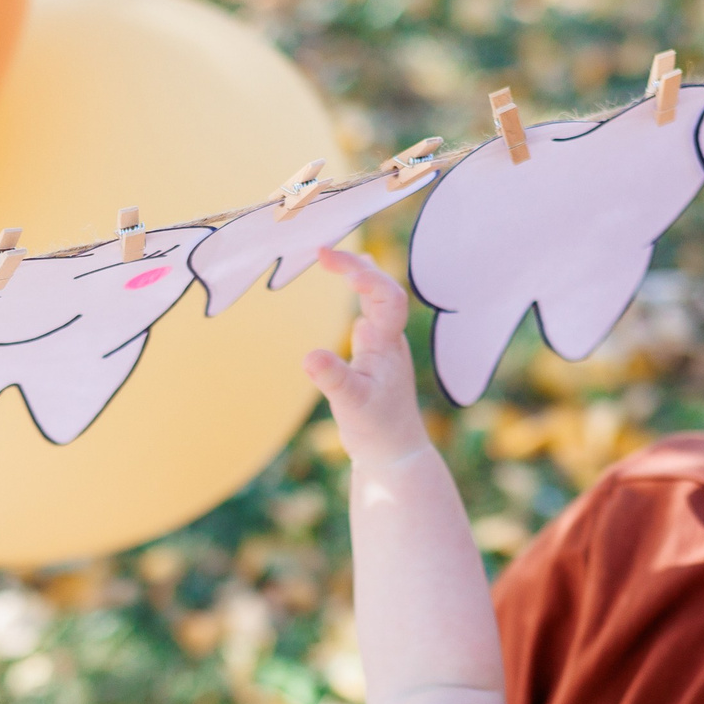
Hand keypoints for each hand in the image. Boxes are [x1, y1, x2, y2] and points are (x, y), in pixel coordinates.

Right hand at [304, 247, 434, 469]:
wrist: (395, 454)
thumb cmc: (377, 431)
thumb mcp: (351, 405)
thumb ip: (333, 379)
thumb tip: (309, 357)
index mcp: (387, 344)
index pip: (384, 293)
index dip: (359, 271)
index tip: (325, 257)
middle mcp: (388, 338)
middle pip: (380, 285)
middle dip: (354, 263)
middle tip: (320, 249)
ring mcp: (383, 344)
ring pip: (375, 296)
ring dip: (357, 272)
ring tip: (330, 254)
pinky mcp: (374, 354)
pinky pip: (366, 310)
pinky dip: (355, 291)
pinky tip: (345, 284)